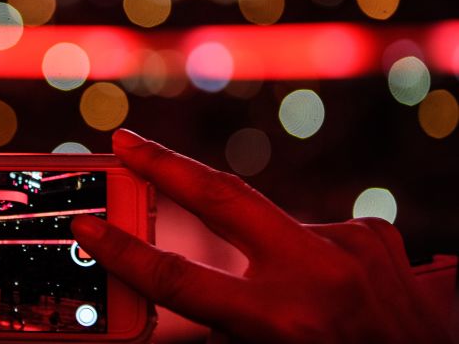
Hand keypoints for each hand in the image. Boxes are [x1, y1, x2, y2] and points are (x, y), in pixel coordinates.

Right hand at [72, 129, 451, 342]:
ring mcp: (350, 246)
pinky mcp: (374, 234)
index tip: (89, 224)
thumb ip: (225, 319)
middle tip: (127, 142)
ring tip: (292, 299)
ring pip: (272, 227)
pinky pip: (313, 234)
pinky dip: (303, 255)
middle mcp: (317, 274)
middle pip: (220, 199)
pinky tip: (328, 287)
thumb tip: (176, 281)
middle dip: (166, 166)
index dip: (124, 251)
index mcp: (283, 321)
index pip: (180, 278)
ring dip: (262, 251)